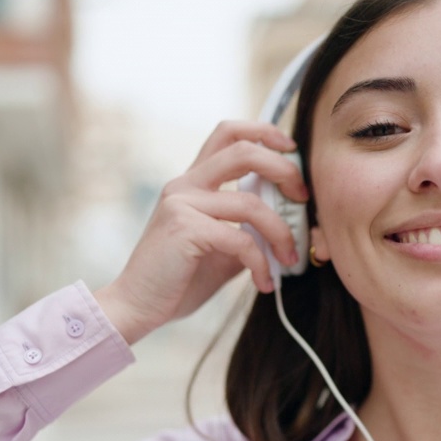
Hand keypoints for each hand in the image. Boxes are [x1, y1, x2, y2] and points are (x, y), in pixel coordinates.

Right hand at [94, 121, 307, 344]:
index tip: (291, 150)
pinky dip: (261, 263)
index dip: (264, 132)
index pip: (228, 133)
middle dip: (283, 169)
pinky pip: (241, 240)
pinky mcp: (185, 228)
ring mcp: (182, 203)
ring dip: (281, 232)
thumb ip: (248, 231)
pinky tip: (264, 282)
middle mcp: (185, 184)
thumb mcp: (221, 249)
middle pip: (243, 151)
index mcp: (192, 182)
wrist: (138, 307)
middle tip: (303, 197)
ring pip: (251, 203)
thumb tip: (289, 229)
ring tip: (289, 259)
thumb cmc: (178, 280)